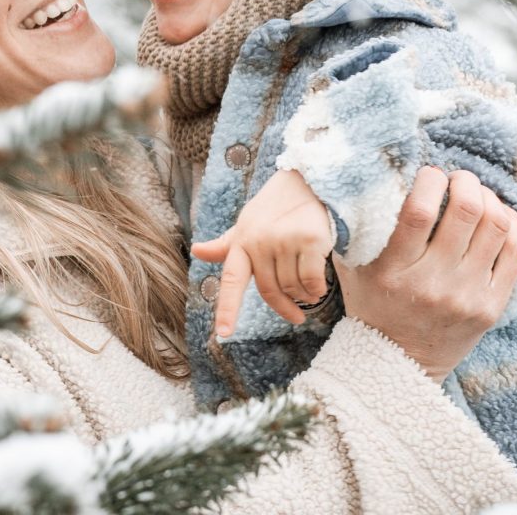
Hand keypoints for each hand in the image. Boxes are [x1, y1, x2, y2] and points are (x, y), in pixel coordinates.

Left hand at [191, 170, 333, 335]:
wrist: (307, 183)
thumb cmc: (274, 208)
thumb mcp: (247, 225)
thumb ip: (226, 245)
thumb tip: (197, 251)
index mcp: (242, 242)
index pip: (231, 280)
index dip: (227, 309)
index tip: (224, 333)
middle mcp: (260, 242)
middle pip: (270, 291)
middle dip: (284, 308)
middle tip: (296, 317)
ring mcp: (284, 240)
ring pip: (293, 287)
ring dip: (303, 298)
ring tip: (310, 293)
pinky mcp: (309, 239)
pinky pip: (311, 280)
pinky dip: (316, 289)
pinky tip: (318, 286)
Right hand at [335, 167, 516, 382]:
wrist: (399, 364)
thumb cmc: (372, 304)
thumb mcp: (353, 266)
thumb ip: (357, 226)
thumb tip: (370, 179)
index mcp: (394, 270)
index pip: (419, 212)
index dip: (430, 181)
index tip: (429, 173)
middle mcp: (434, 284)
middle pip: (467, 211)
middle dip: (466, 182)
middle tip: (458, 179)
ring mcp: (467, 297)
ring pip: (497, 226)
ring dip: (490, 198)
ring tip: (477, 195)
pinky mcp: (491, 307)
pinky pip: (516, 252)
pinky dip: (511, 224)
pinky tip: (497, 216)